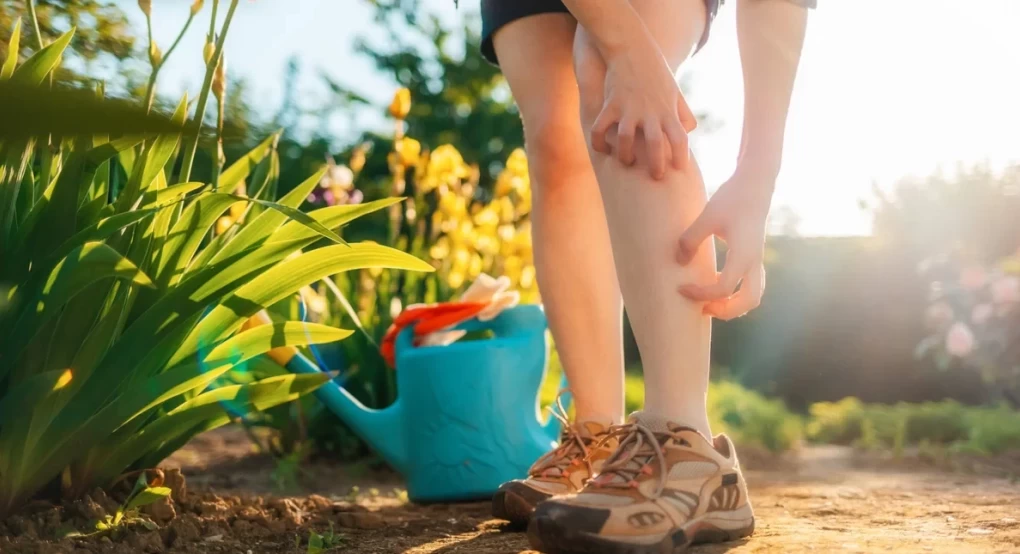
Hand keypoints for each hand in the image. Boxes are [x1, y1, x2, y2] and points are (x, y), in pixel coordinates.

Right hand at [591, 39, 697, 179]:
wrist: (631, 47)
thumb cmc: (655, 71)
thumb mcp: (674, 90)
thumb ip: (683, 112)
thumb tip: (689, 130)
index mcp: (668, 110)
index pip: (680, 138)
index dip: (681, 156)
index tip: (680, 169)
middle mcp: (650, 112)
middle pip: (655, 144)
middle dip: (656, 165)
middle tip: (656, 177)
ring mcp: (629, 108)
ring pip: (626, 140)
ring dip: (625, 156)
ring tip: (626, 161)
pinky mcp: (610, 104)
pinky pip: (601, 128)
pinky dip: (598, 142)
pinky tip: (601, 149)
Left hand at [676, 165, 775, 319]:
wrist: (756, 183)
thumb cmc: (732, 198)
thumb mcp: (707, 216)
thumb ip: (691, 239)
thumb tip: (679, 262)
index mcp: (743, 254)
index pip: (724, 288)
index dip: (701, 293)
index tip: (681, 288)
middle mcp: (754, 261)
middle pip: (749, 301)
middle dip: (726, 310)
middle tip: (702, 307)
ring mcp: (757, 259)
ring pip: (754, 295)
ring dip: (734, 304)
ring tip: (709, 301)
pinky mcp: (755, 255)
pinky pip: (752, 284)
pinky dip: (737, 293)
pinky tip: (715, 283)